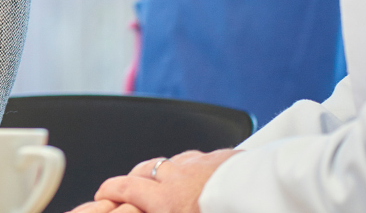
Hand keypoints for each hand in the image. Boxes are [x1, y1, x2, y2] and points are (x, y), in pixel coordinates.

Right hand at [71, 148, 238, 212]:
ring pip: (174, 160)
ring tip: (170, 179)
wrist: (262, 195)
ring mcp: (201, 163)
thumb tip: (152, 208)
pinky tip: (203, 172)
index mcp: (166, 201)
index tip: (103, 194)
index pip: (126, 188)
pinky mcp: (223, 157)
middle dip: (135, 175)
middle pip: (146, 168)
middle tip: (133, 183)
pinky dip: (195, 164)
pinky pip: (202, 158)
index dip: (110, 190)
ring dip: (167, 169)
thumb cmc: (225, 212)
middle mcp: (179, 177)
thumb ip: (164, 210)